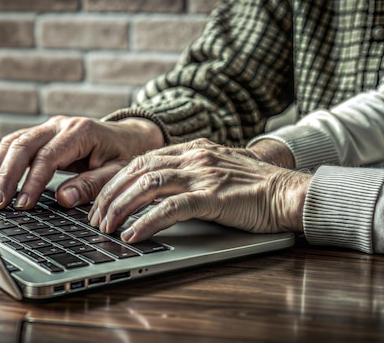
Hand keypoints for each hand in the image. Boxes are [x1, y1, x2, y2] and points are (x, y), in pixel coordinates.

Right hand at [0, 116, 163, 209]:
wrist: (131, 138)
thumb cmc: (125, 156)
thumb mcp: (117, 173)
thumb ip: (92, 185)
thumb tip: (64, 199)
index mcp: (80, 131)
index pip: (47, 156)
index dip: (32, 182)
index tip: (23, 205)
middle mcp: (60, 125)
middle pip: (23, 145)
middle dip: (7, 176)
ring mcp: (49, 127)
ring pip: (12, 143)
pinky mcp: (42, 135)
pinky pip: (15, 145)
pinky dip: (1, 164)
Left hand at [88, 138, 310, 242]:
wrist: (288, 191)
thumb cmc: (254, 186)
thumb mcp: (215, 169)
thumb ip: (188, 172)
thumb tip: (156, 191)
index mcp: (191, 149)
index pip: (141, 160)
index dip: (115, 180)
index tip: (100, 198)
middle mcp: (193, 157)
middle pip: (137, 171)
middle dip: (110, 195)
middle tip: (95, 217)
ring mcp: (203, 175)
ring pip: (147, 186)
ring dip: (120, 208)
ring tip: (106, 227)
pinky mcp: (213, 197)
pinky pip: (171, 208)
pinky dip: (146, 222)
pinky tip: (133, 234)